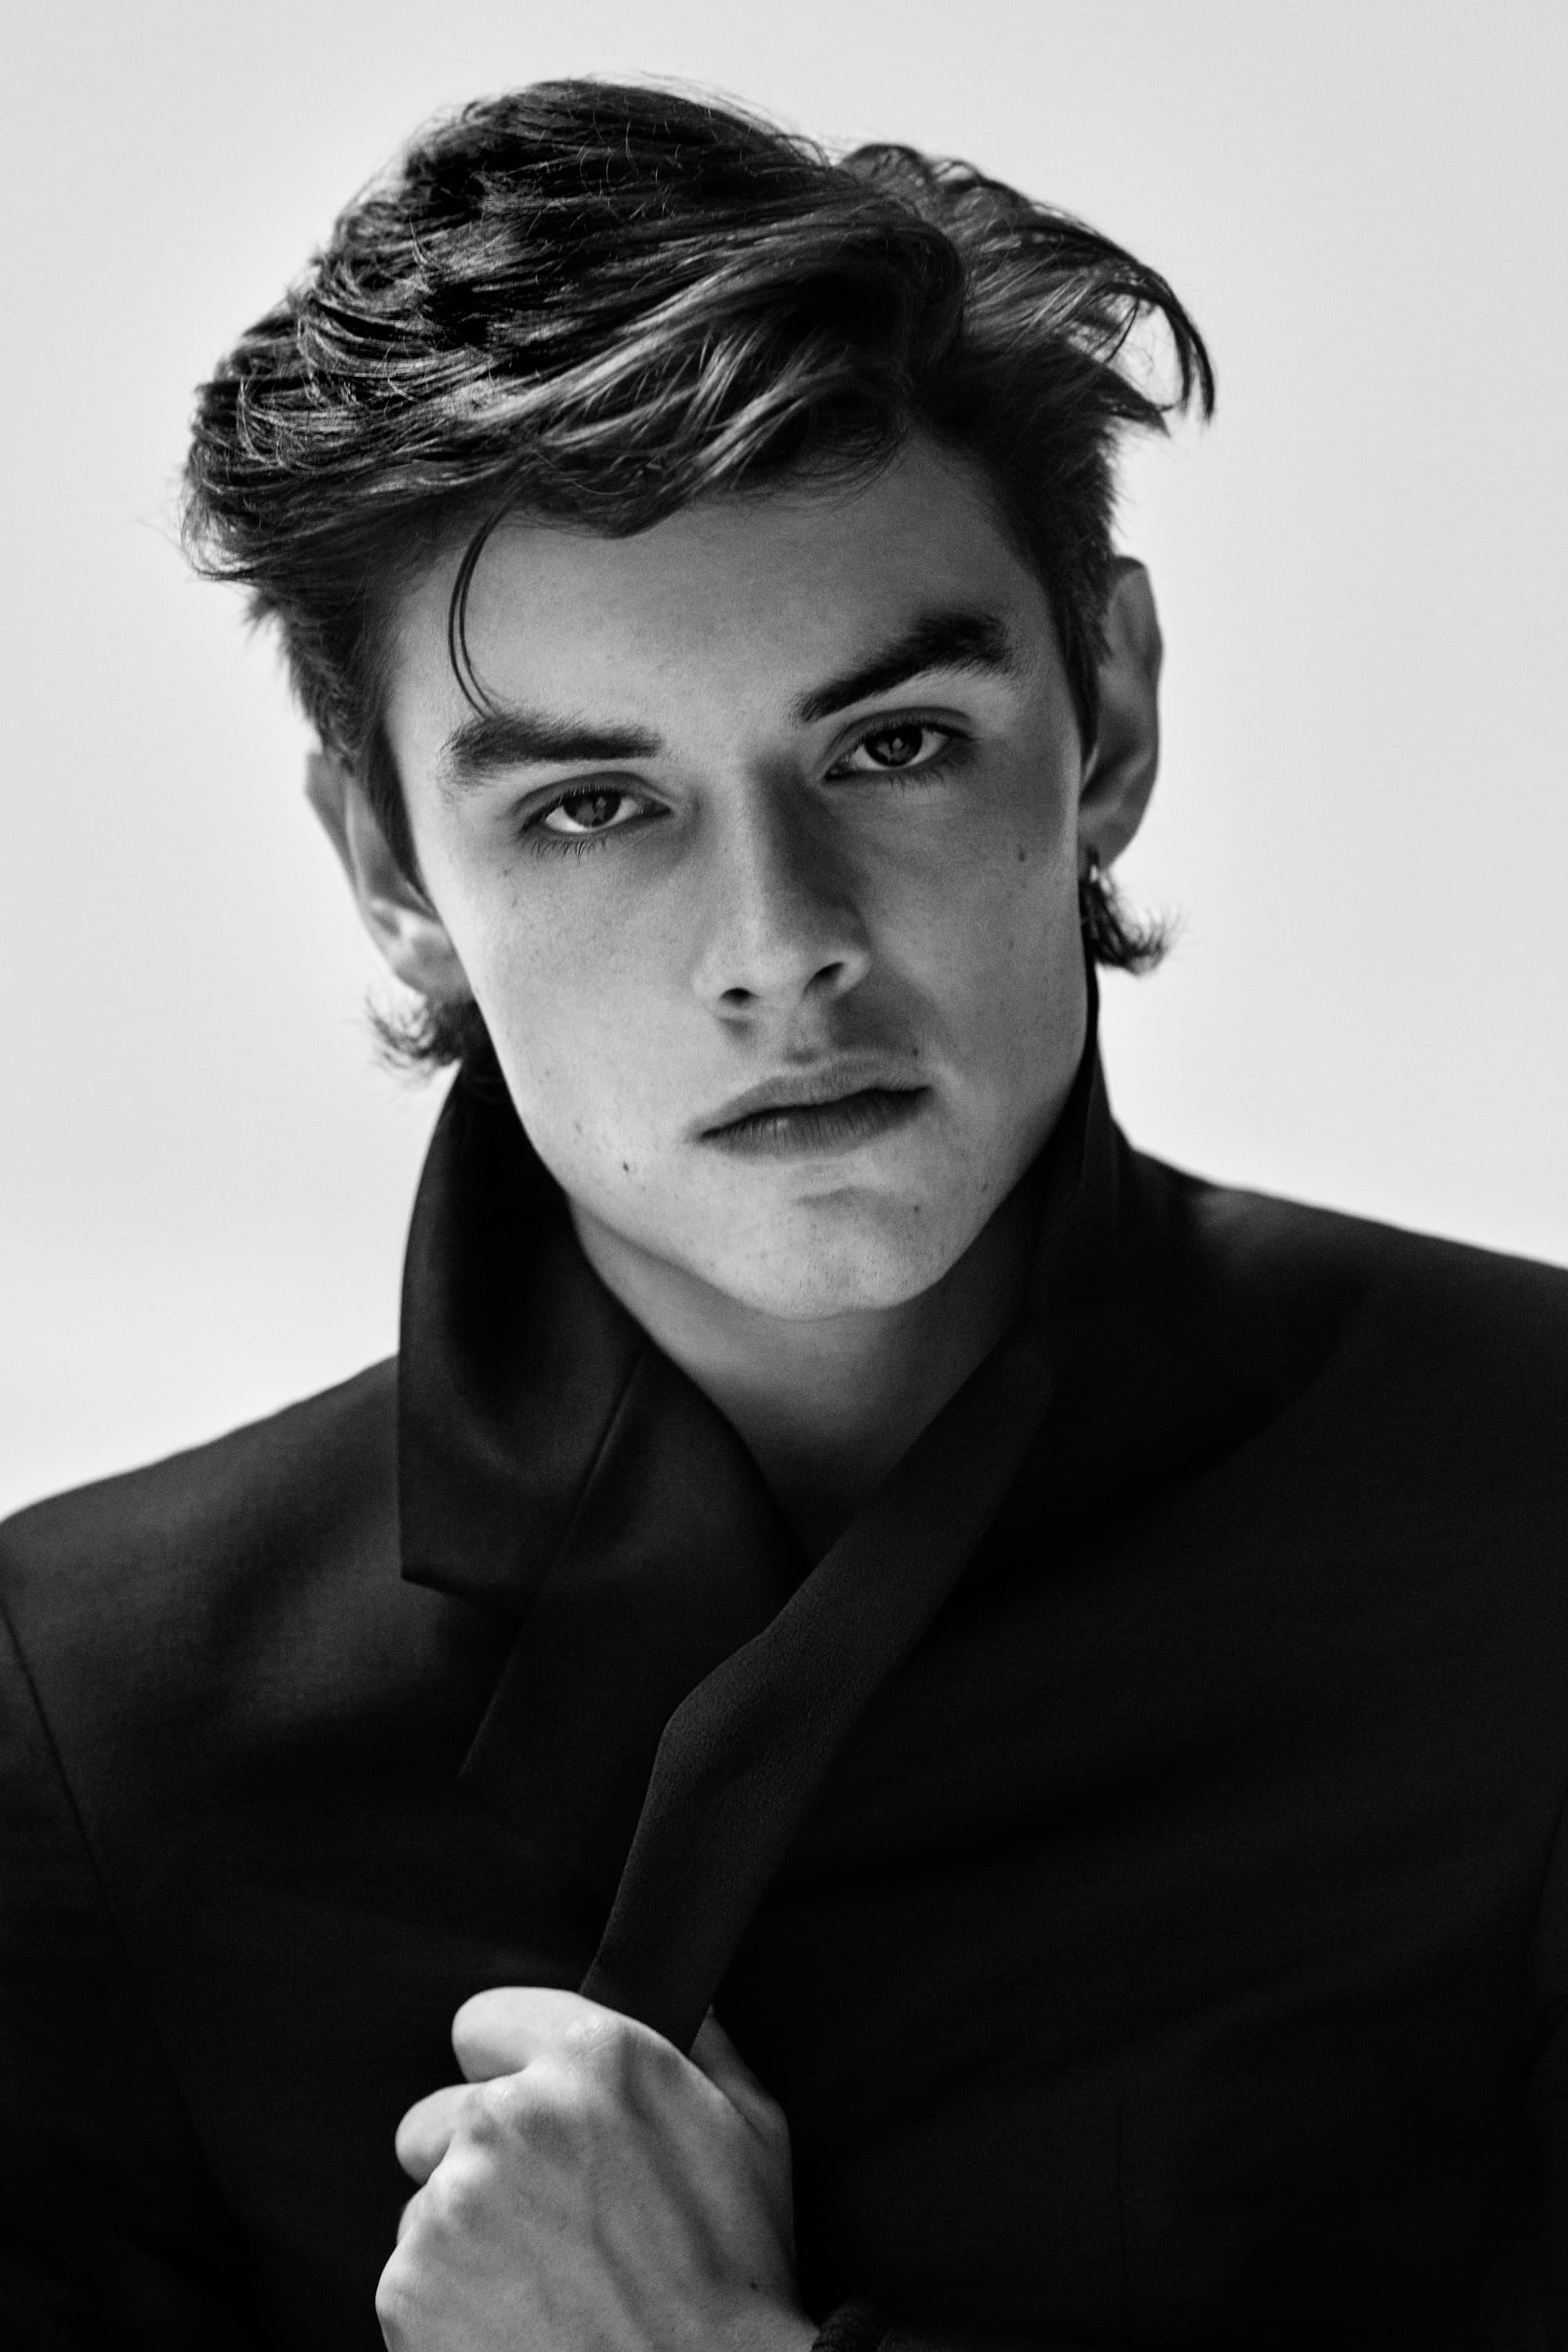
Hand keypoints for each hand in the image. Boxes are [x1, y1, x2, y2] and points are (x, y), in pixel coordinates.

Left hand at [377, 1986, 816, 2351]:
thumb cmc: (736, 2280)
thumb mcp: (755, 2133)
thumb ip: (706, 2046)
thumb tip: (682, 1998)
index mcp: (592, 2059)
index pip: (484, 2023)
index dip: (507, 2070)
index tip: (529, 2112)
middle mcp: (509, 2115)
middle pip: (439, 2117)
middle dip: (477, 2159)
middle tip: (544, 2218)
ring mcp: (452, 2202)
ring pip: (427, 2202)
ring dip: (467, 2235)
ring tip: (543, 2285)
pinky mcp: (411, 2285)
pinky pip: (410, 2276)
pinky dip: (449, 2302)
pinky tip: (517, 2324)